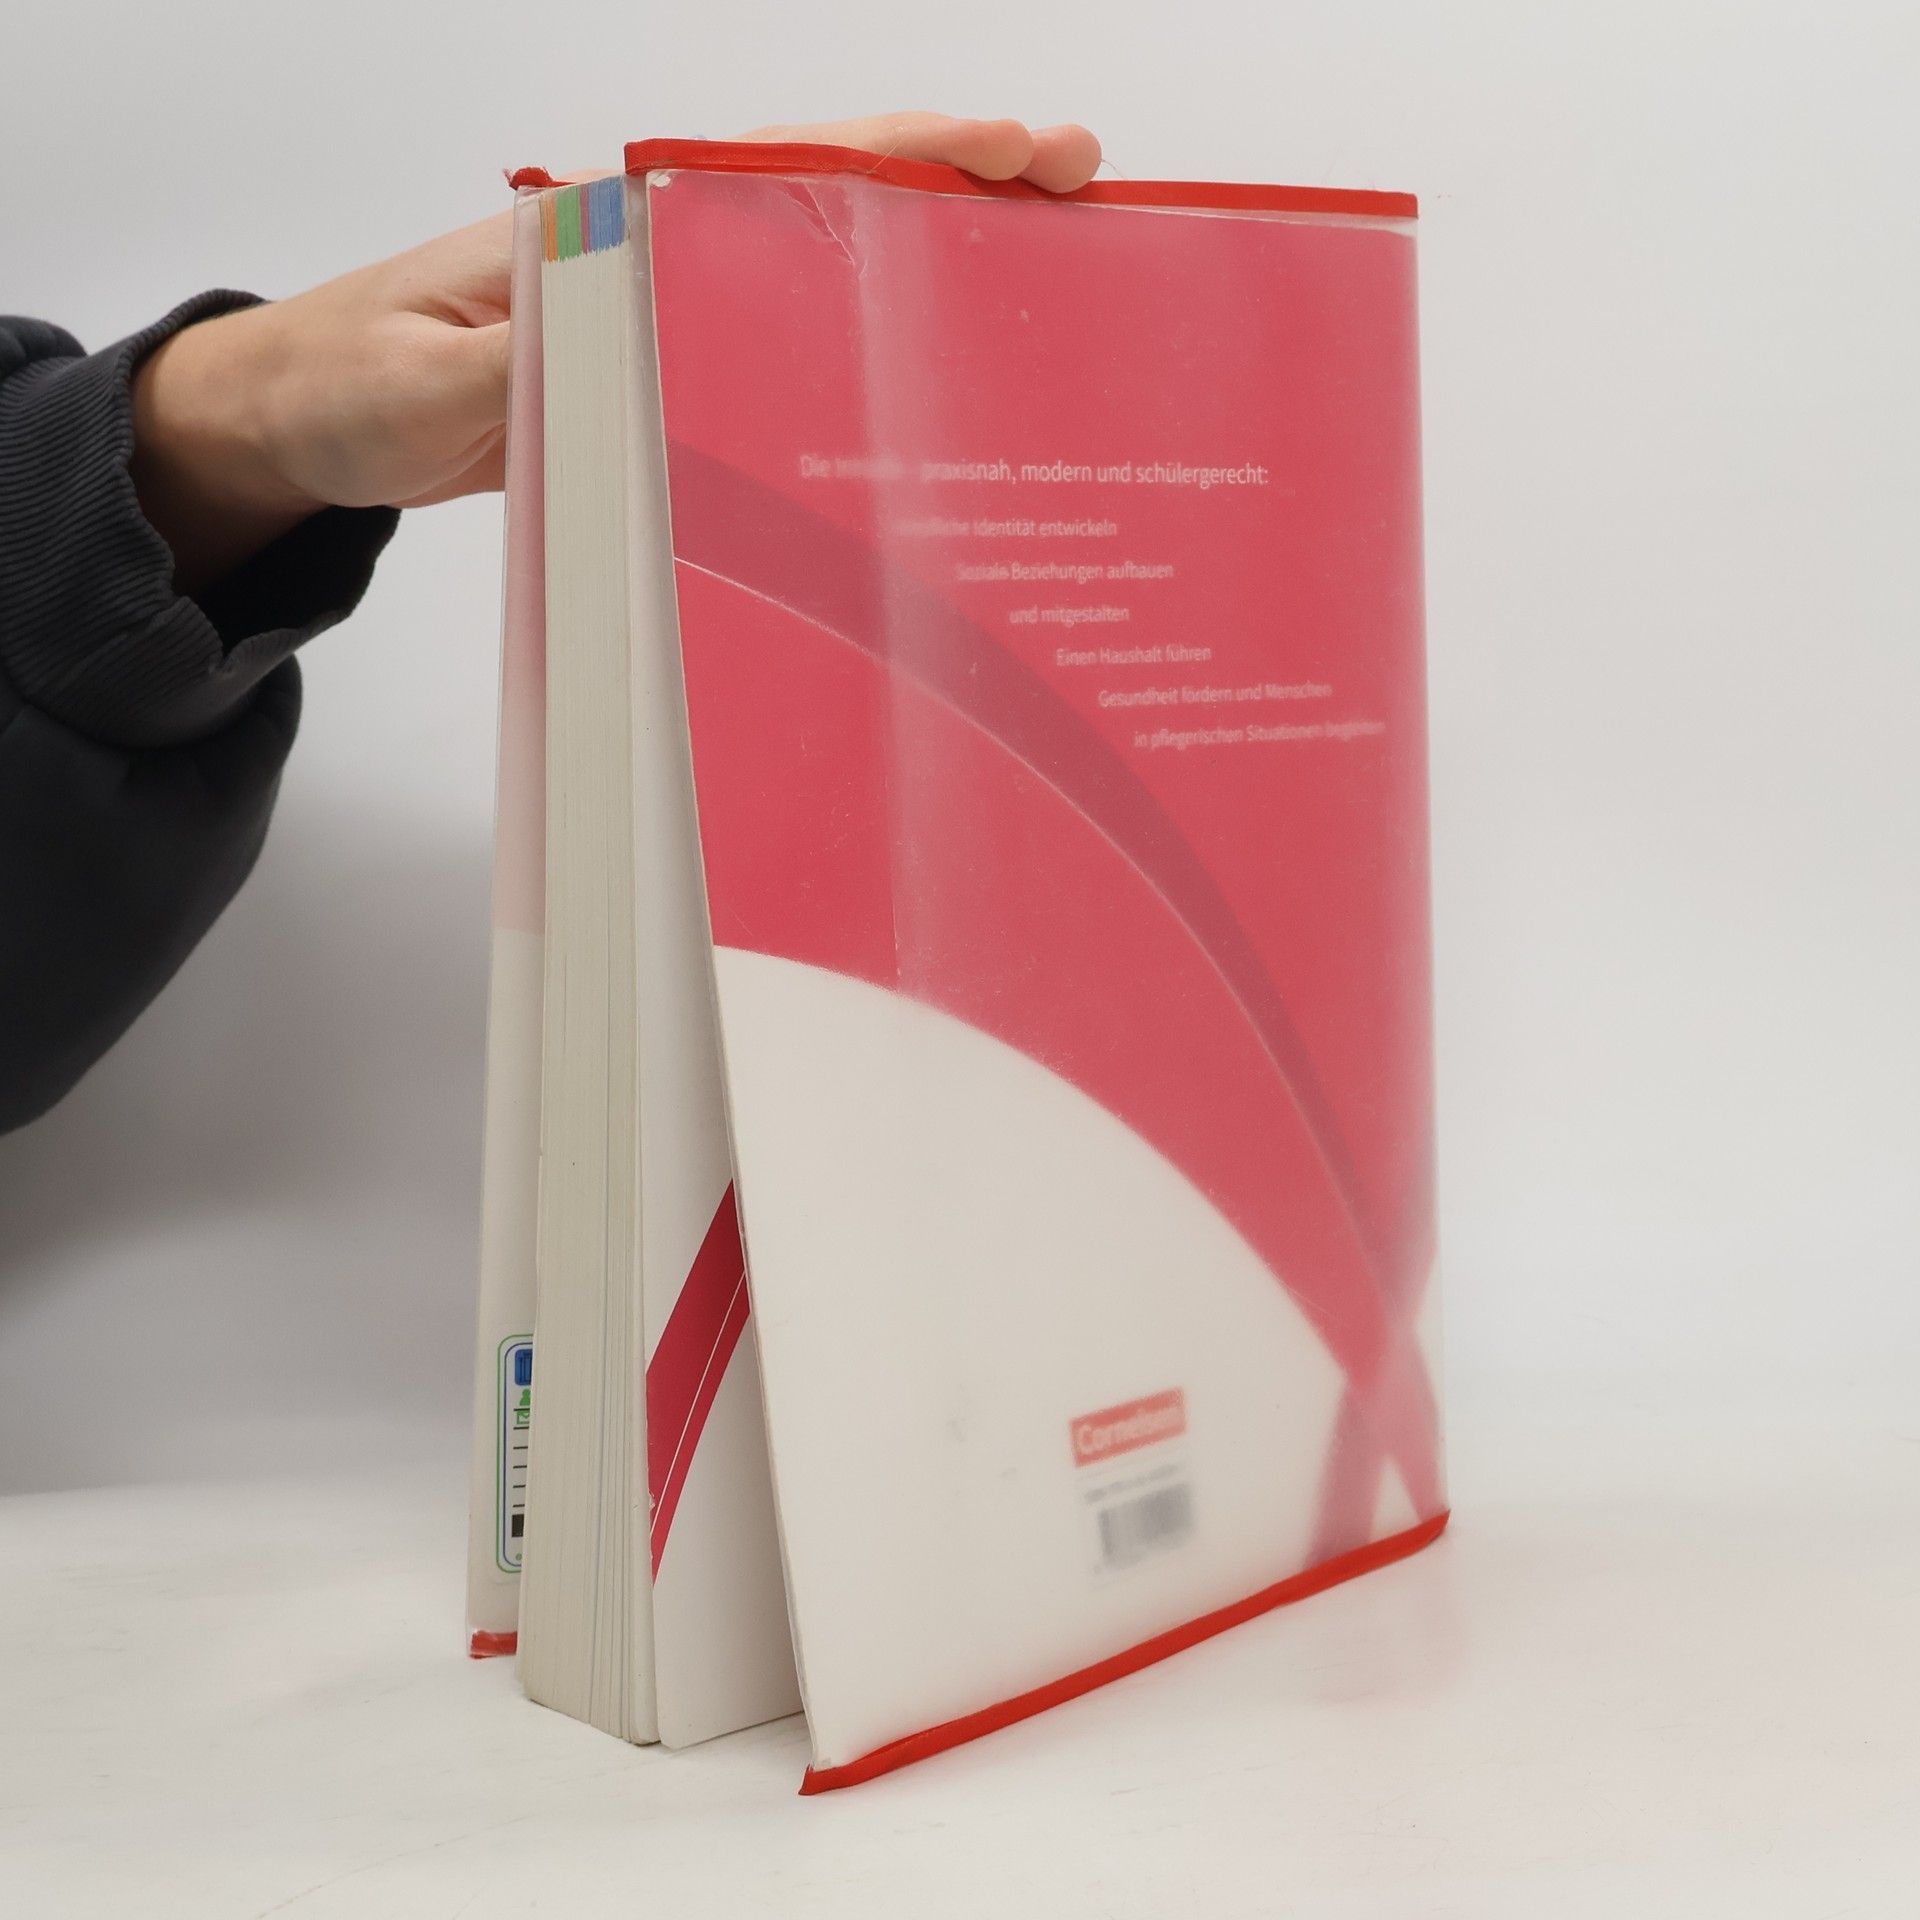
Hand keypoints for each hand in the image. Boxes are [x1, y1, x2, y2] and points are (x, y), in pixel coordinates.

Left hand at [129, 114, 1100, 593]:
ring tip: (1048, 290)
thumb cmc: (350, 374)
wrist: (306, 421)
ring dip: (933, 287)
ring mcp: (675, 330)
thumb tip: (640, 349)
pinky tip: (928, 407)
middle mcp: (668, 265)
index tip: (1015, 148)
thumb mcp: (425, 372)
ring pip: (827, 292)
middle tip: (1086, 199)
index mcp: (624, 227)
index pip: (790, 167)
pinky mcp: (665, 397)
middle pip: (840, 211)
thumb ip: (523, 362)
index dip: (910, 154)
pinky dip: (863, 373)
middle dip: (964, 197)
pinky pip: (783, 374)